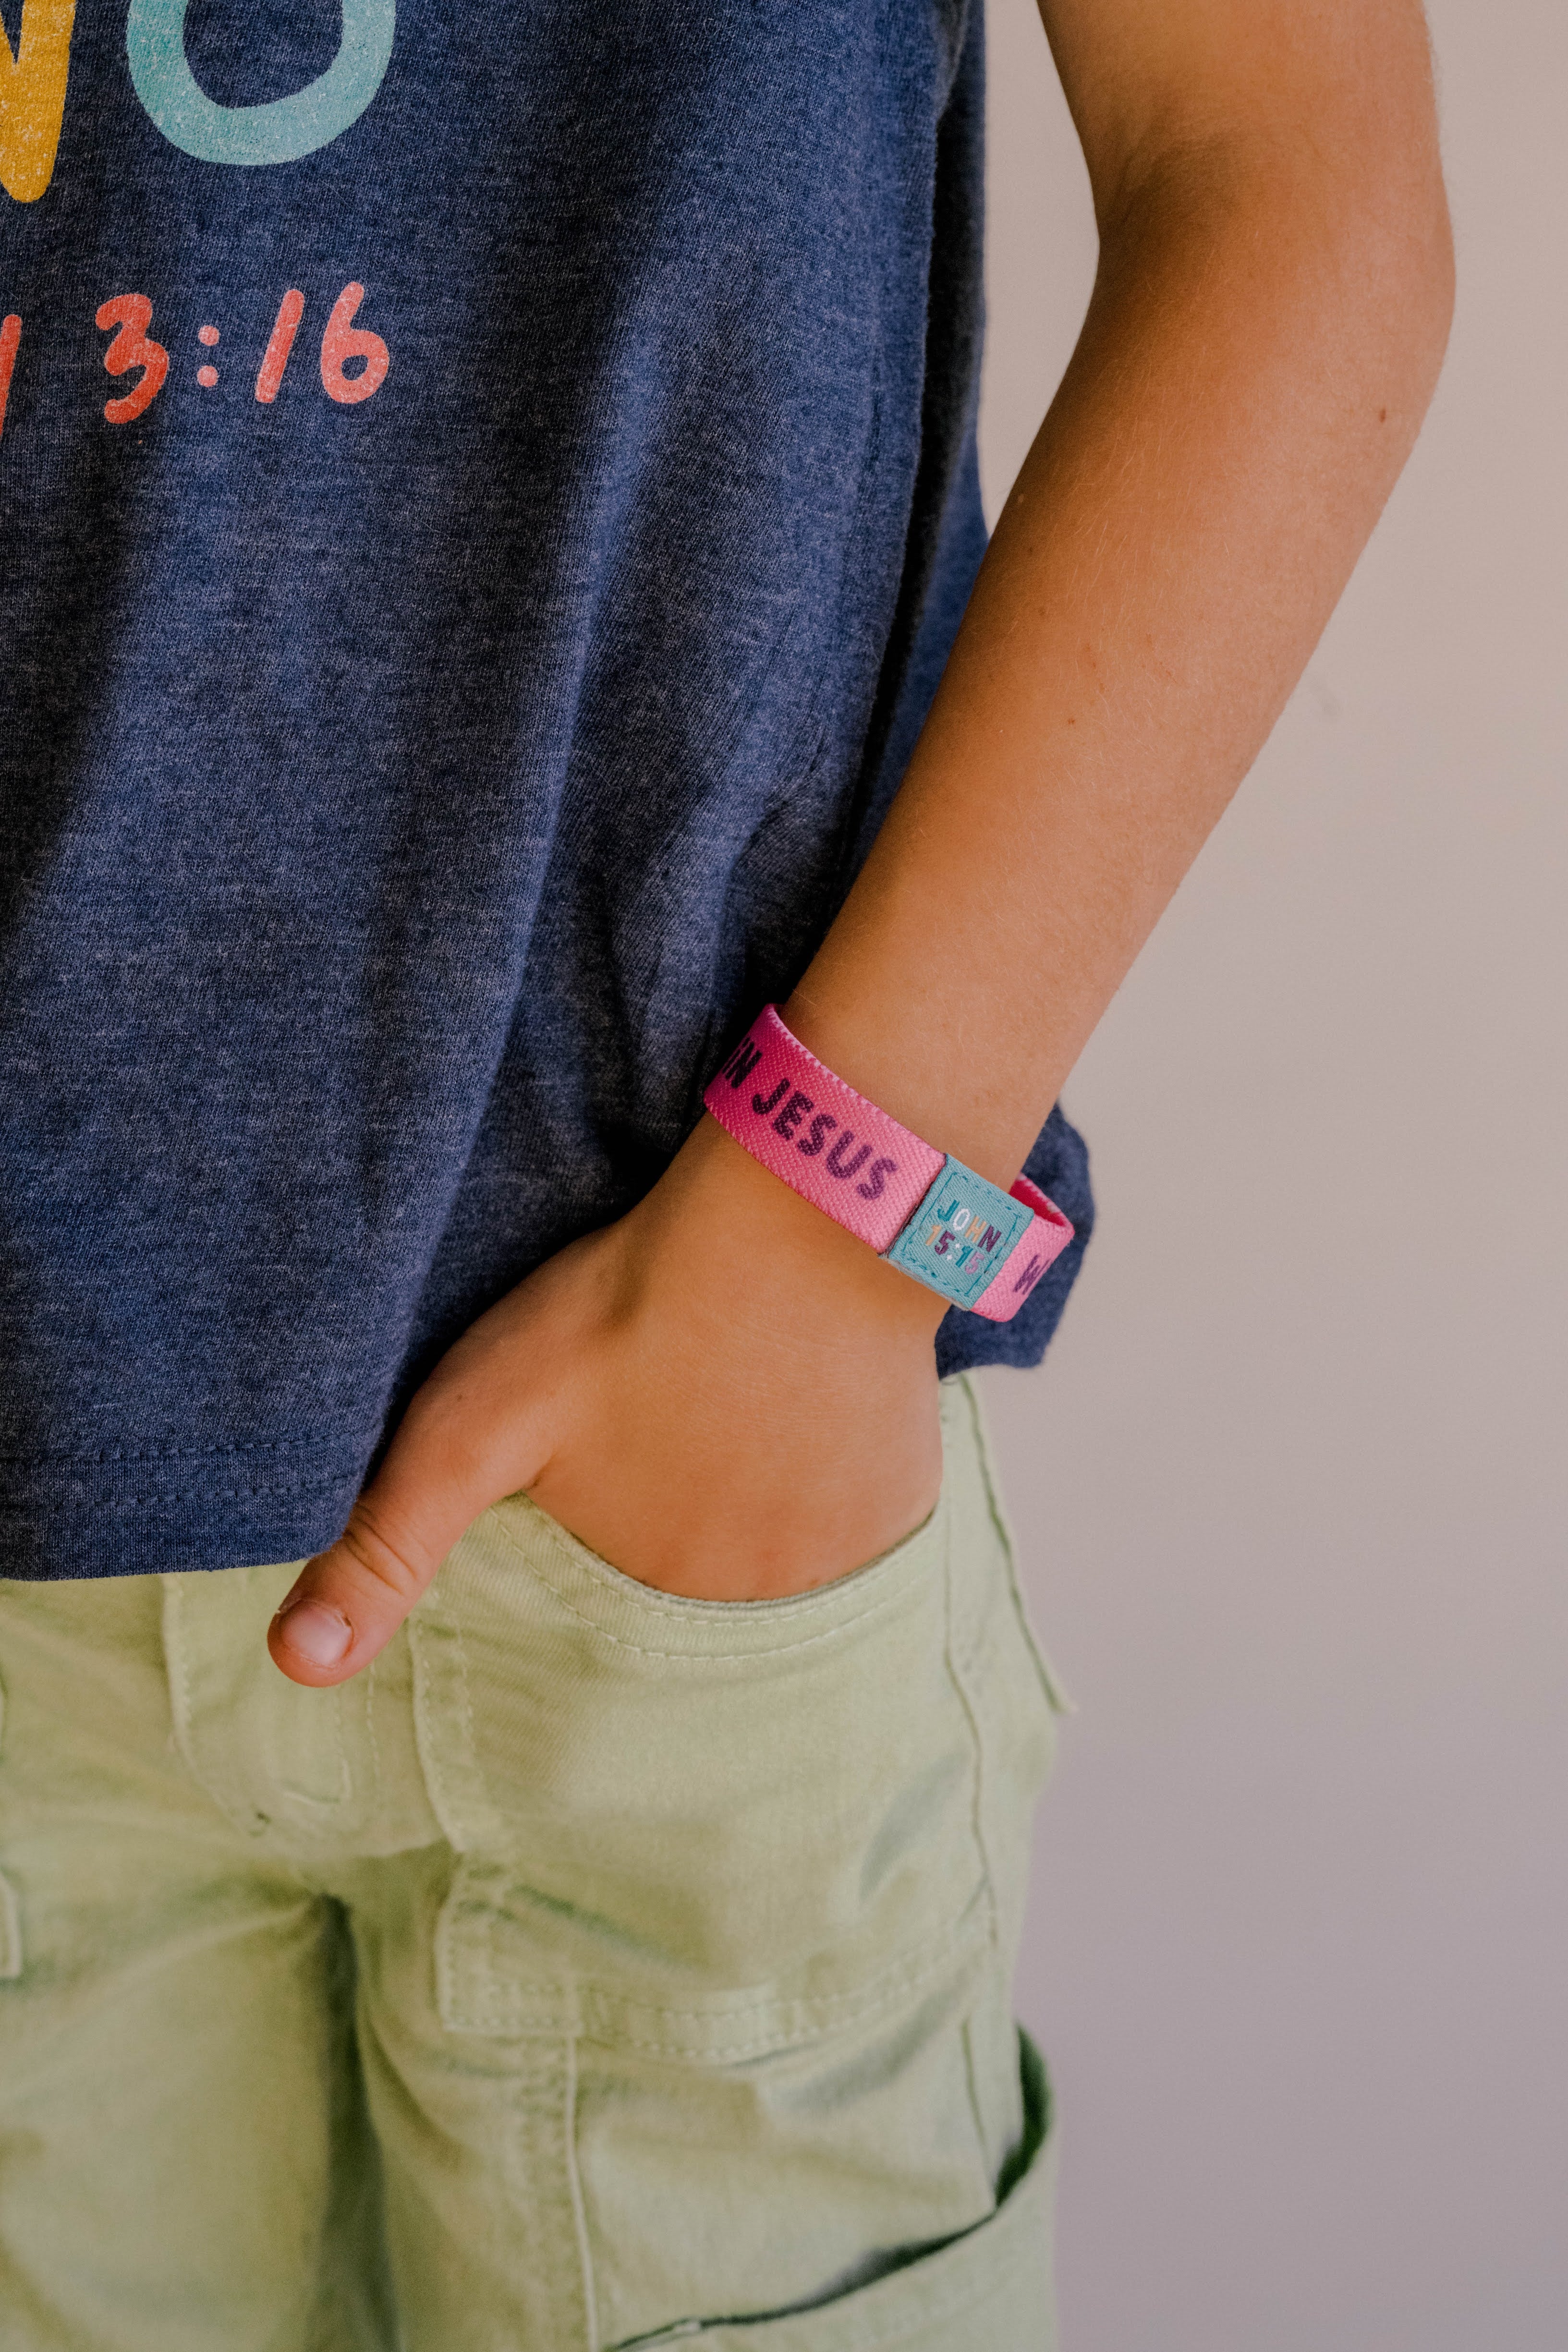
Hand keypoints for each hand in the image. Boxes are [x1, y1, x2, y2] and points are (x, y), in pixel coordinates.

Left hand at [268, 1115, 946, 1684]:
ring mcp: (849, 1554)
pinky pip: (851, 1519)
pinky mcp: (907, 1497)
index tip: (603, 1445)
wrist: (803, 1214)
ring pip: (776, 1548)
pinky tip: (798, 1405)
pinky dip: (822, 1480)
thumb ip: (385, 1542)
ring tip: (727, 1400)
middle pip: (693, 1575)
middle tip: (665, 1409)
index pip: (607, 1596)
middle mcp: (761, 1607)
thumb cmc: (629, 1309)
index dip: (593, 1518)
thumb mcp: (475, 1420)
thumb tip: (296, 1667)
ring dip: (752, 1500)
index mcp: (651, 1601)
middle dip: (673, 1512)